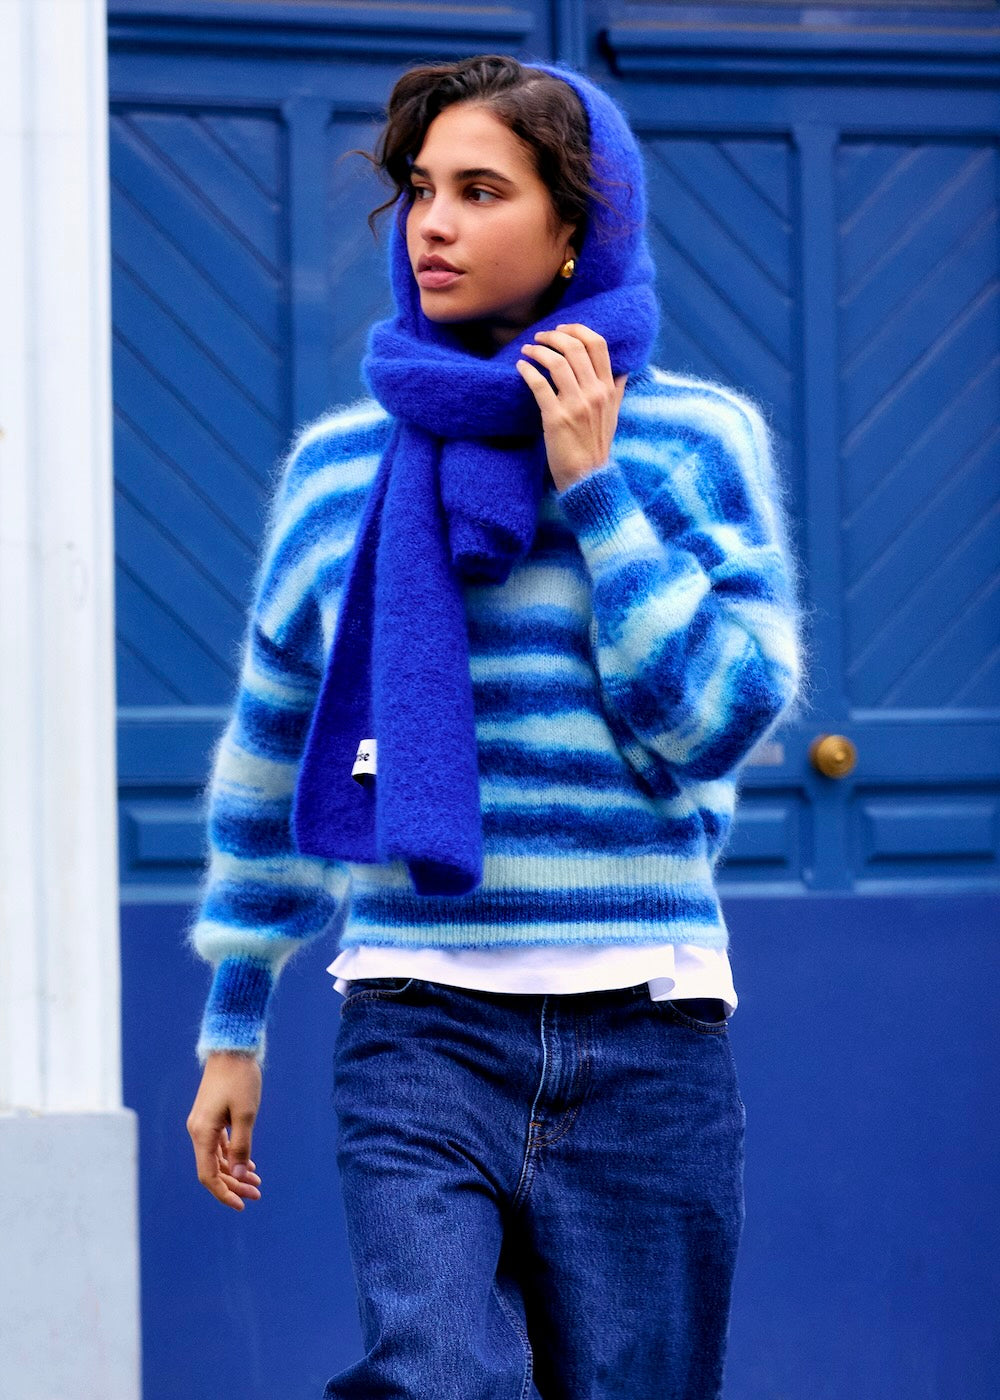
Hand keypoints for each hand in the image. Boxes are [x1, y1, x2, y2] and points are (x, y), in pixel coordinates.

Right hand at [187, 1051, 262, 1210]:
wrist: (232, 1049)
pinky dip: (232, 1156)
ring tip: (257, 1181)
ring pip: (217, 1158)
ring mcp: (203, 1124)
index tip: (242, 1205)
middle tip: (257, 1193)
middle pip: (213, 1169)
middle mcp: (198, 1131)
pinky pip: (219, 1145)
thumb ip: (242, 1145)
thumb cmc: (241, 1079)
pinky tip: (248, 1163)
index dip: (224, 1193)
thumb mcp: (246, 1114)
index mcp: (202, 1132)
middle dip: (234, 1184)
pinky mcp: (211, 1117)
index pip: (208, 1175)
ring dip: (234, 1171)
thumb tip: (238, 1174)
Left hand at [515, 323, 627, 491]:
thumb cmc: (596, 446)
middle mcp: (595, 393)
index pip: (598, 345)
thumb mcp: (613, 416)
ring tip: (528, 350)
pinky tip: (520, 367)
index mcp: (608, 389)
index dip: (578, 330)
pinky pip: (539, 385)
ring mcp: (576, 405)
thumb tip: (622, 371)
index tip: (562, 329)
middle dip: (554, 336)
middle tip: (540, 337)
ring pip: (557, 363)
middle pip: (575, 348)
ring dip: (539, 350)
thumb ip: (616, 391)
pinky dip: (527, 371)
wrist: (587, 477)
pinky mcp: (556, 418)